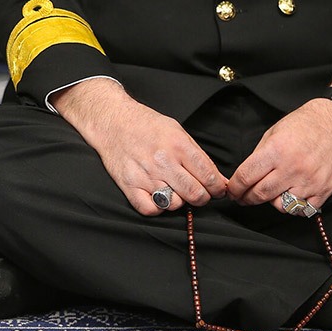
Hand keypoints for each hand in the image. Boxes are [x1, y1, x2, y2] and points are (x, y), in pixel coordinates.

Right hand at [53, 79, 227, 214]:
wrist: (112, 121)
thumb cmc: (147, 125)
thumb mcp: (177, 131)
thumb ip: (199, 156)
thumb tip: (219, 180)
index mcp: (178, 145)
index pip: (209, 177)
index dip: (218, 188)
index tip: (216, 190)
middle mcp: (163, 161)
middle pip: (195, 194)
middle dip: (202, 198)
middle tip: (198, 193)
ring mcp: (145, 174)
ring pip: (175, 205)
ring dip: (179, 201)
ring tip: (175, 191)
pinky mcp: (129, 184)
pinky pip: (150, 209)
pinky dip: (157, 208)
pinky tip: (158, 197)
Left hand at [226, 99, 331, 212]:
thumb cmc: (305, 124)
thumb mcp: (274, 132)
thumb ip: (259, 155)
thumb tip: (246, 176)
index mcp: (276, 150)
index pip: (246, 176)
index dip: (234, 187)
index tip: (232, 191)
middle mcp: (292, 167)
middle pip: (260, 194)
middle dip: (246, 199)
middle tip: (243, 198)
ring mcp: (309, 181)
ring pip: (281, 206)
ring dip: (271, 202)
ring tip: (271, 193)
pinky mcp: (324, 190)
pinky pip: (303, 210)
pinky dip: (294, 207)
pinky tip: (291, 197)